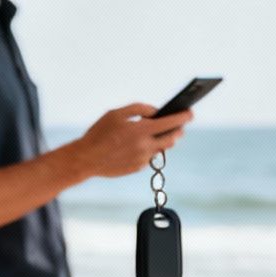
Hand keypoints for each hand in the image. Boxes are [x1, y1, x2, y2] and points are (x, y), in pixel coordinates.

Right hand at [77, 104, 192, 178]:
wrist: (85, 159)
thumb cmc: (98, 134)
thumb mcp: (115, 114)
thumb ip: (138, 108)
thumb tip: (155, 111)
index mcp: (141, 130)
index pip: (172, 122)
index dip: (184, 116)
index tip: (190, 112)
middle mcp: (145, 146)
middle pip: (173, 138)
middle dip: (178, 130)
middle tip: (178, 125)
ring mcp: (143, 159)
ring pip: (163, 148)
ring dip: (165, 139)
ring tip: (159, 133)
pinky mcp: (138, 167)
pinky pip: (150, 156)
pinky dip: (149, 149)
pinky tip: (138, 145)